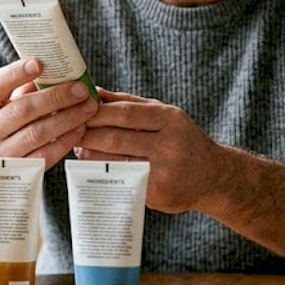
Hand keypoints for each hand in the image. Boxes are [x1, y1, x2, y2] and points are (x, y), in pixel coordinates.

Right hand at [0, 58, 98, 169]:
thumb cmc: (7, 130)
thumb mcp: (6, 109)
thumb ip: (24, 91)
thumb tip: (55, 71)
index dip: (16, 73)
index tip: (39, 63)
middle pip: (23, 110)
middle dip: (56, 97)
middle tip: (81, 90)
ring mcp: (0, 155)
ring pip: (37, 132)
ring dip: (67, 118)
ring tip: (88, 108)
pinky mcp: (18, 171)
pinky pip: (46, 154)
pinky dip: (66, 140)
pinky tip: (80, 129)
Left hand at [74, 89, 222, 212]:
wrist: (213, 176)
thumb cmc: (182, 139)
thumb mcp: (164, 115)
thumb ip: (130, 103)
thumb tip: (94, 91)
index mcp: (170, 119)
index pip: (125, 113)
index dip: (97, 113)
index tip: (77, 111)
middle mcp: (169, 144)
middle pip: (117, 137)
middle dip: (88, 134)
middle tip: (70, 132)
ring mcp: (163, 171)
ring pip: (116, 161)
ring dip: (91, 154)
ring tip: (79, 148)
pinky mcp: (157, 193)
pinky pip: (124, 181)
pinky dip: (105, 173)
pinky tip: (93, 167)